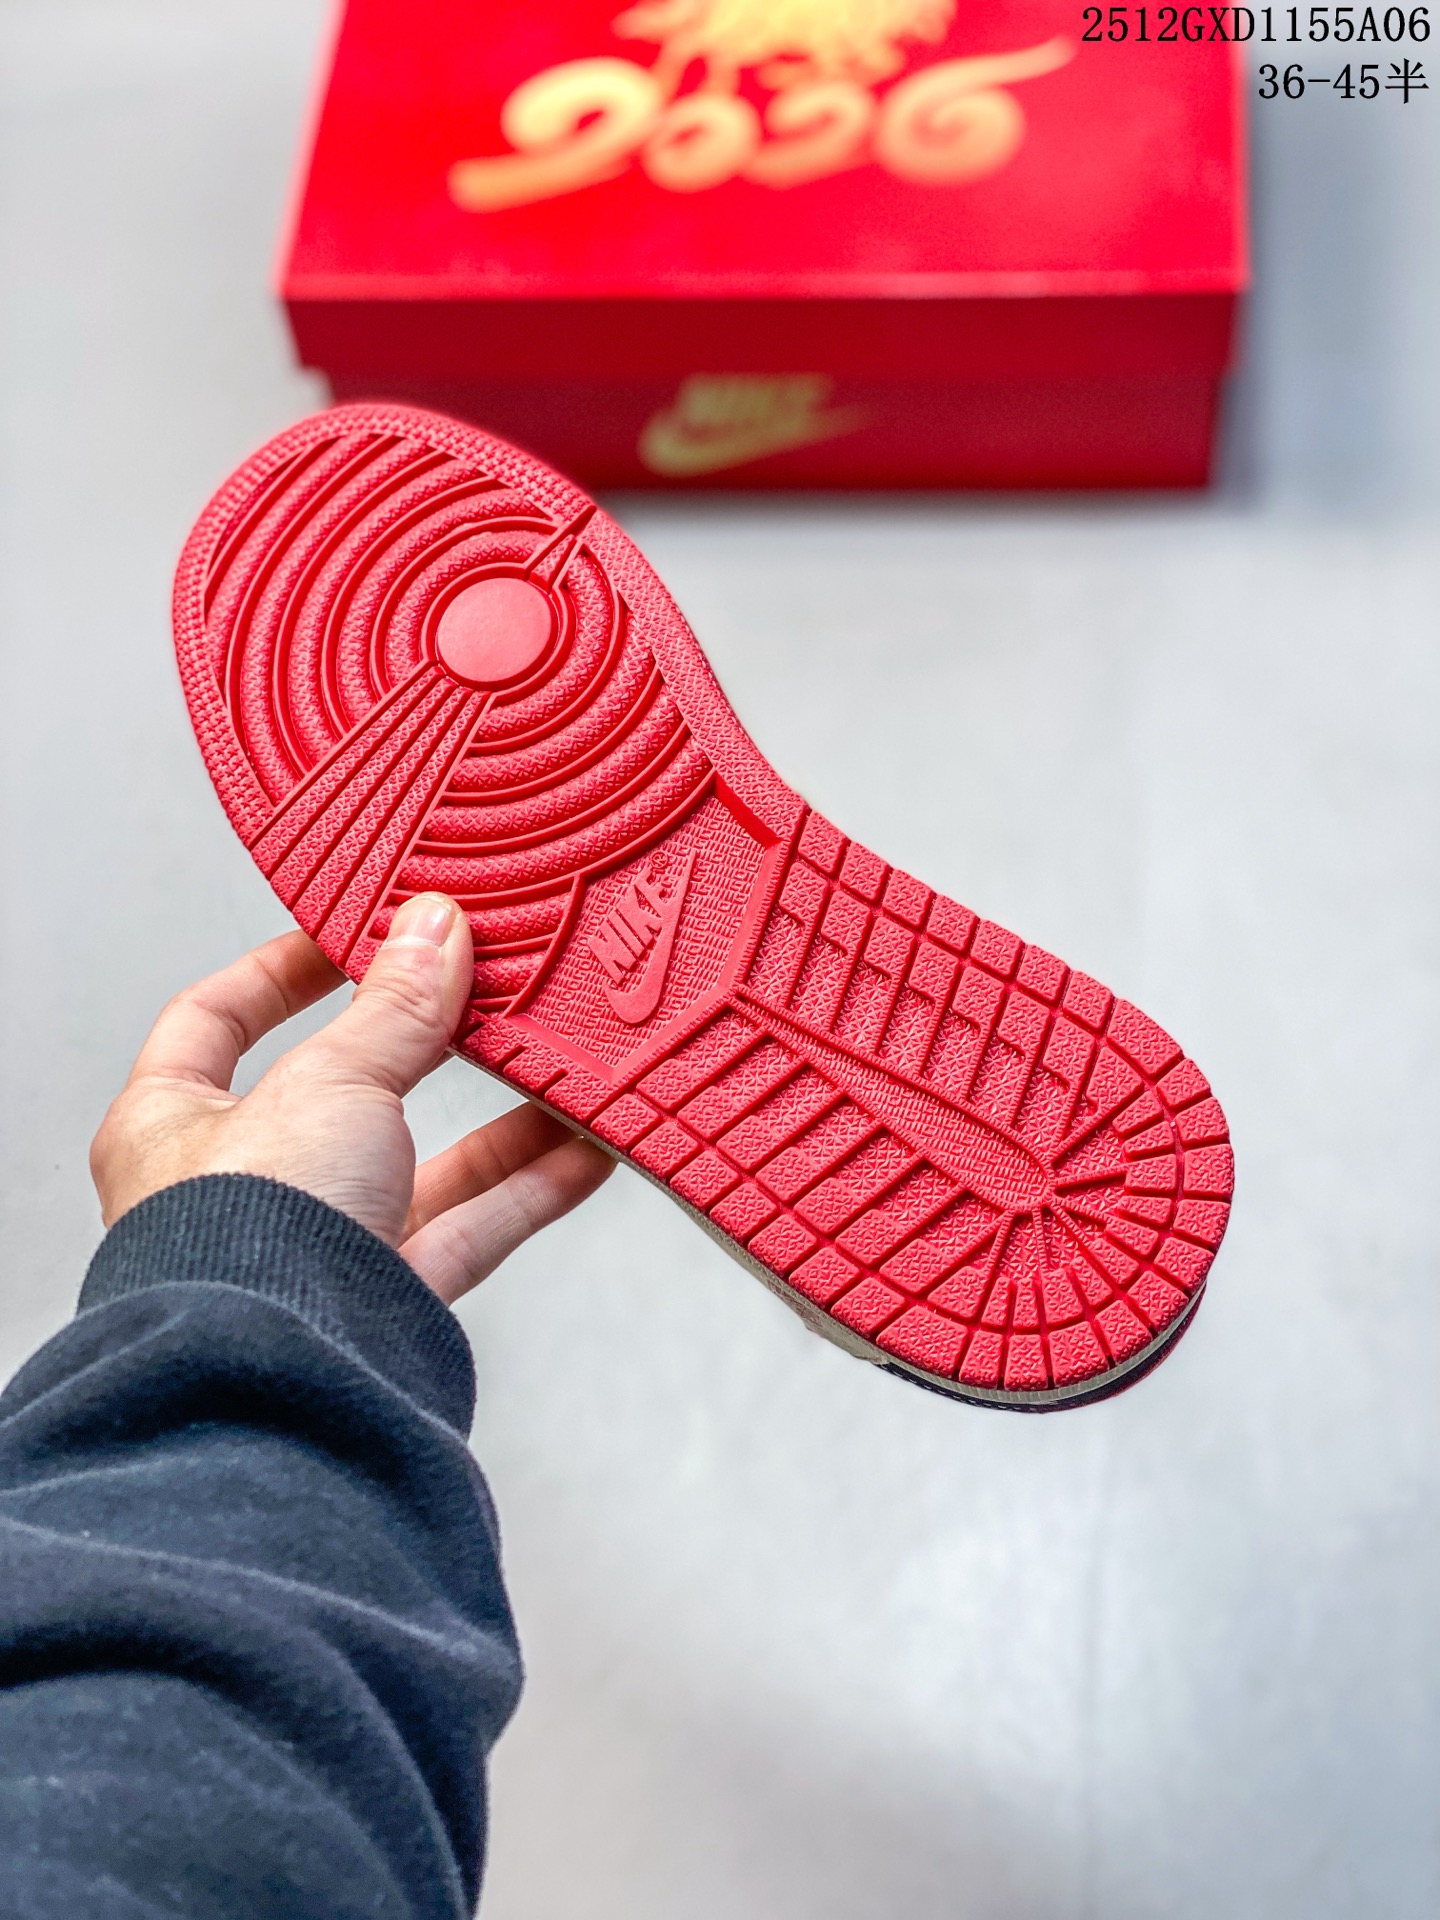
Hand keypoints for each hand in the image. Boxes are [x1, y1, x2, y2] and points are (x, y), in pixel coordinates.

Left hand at [90, 894, 613, 1304]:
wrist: (278, 1384)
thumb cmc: (244, 1240)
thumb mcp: (330, 1082)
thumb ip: (394, 1009)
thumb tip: (434, 930)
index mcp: (171, 1124)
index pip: (213, 1019)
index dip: (280, 969)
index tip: (351, 935)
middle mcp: (237, 1189)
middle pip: (342, 1091)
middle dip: (420, 1046)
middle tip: (479, 992)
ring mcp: (313, 1248)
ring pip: (419, 1168)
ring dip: (497, 1122)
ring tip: (557, 1067)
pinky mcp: (381, 1303)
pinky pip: (467, 1232)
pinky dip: (528, 1190)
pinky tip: (584, 1150)